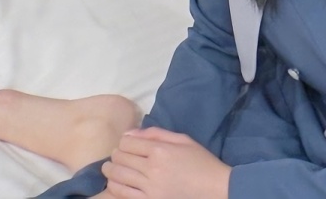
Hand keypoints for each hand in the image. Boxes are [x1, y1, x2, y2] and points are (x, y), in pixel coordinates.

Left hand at [101, 128, 230, 198]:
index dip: (123, 142)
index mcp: (161, 150)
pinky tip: (114, 183)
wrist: (215, 188)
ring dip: (110, 170)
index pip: (127, 143)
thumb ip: (156, 134)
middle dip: (116, 155)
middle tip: (117, 155)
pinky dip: (114, 187)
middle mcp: (152, 168)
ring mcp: (150, 188)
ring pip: (118, 176)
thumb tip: (130, 133)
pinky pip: (123, 194)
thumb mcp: (183, 140)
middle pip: (120, 158)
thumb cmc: (201, 162)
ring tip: (110, 168)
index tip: (126, 144)